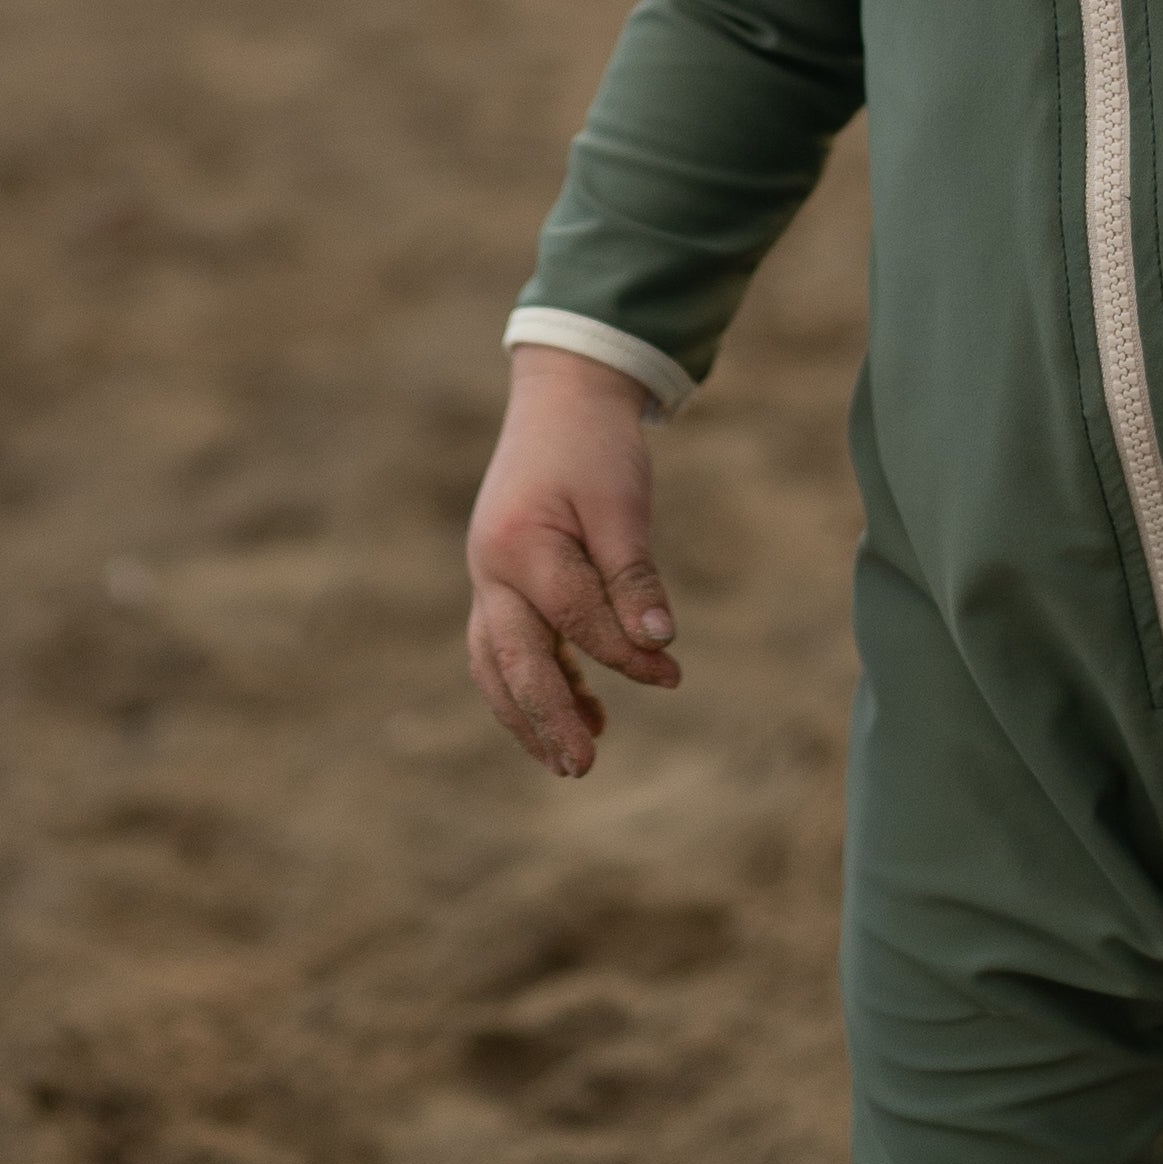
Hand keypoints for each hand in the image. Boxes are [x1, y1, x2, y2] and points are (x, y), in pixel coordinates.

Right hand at [464, 352, 682, 777]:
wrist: (561, 395)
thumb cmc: (595, 444)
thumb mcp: (622, 502)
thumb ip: (633, 574)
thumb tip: (658, 646)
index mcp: (518, 547)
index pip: (574, 619)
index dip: (624, 655)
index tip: (673, 675)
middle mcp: (490, 570)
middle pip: (511, 662)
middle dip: (546, 718)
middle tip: (582, 768)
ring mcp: (488, 577)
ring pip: (494, 664)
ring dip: (529, 713)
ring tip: (573, 755)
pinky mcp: (501, 580)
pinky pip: (505, 646)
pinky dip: (534, 681)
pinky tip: (580, 705)